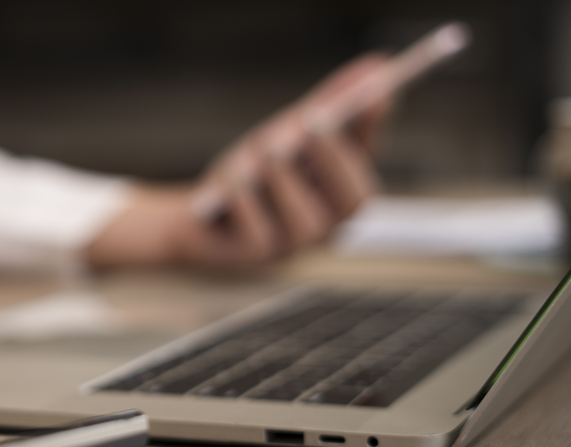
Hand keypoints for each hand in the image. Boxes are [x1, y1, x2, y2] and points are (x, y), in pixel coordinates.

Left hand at [86, 54, 389, 268]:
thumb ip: (329, 104)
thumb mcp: (287, 134)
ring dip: (281, 175)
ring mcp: (291, 247)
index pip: (373, 170)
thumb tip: (377, 66)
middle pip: (354, 202)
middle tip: (315, 117)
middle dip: (335, 157)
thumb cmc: (250, 174)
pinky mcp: (254, 256)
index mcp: (341, 198)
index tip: (376, 92)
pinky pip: (257, 227)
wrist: (193, 217)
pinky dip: (242, 197)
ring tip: (262, 147)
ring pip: (305, 218)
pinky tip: (228, 181)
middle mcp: (325, 228)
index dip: (373, 136)